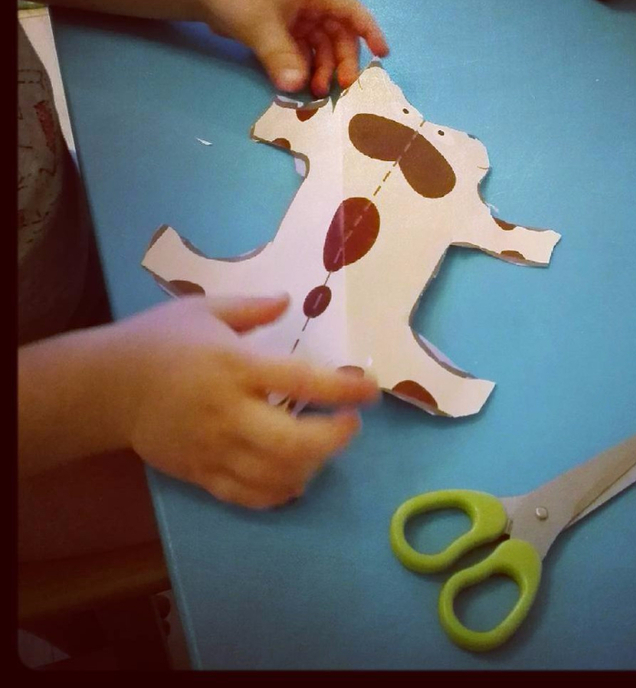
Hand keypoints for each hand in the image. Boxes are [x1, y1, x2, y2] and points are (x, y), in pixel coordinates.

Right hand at [98, 295, 379, 507]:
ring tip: (324, 448)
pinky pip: (248, 496)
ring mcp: (215, 449)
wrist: (104, 387)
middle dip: (336, 438)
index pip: (302, 381)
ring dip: (314, 466)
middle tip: (350, 424)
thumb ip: (251, 307)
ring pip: (278, 475)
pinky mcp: (201, 474)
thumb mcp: (202, 309)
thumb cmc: (157, 341)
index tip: (371, 389)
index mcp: (235, 366)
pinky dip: (280, 492)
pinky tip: (295, 478)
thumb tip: (290, 301)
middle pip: (297, 442)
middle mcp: (230, 412)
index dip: (344, 388)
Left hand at [197, 0, 388, 95]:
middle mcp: (310, 1)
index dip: (368, 31)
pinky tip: (302, 84)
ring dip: (323, 68)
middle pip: (338, 33)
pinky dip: (306, 67)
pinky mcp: (285, 30)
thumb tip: (296, 88)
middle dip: (342, 61)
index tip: (382, 54)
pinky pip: (304, 51)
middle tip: (342, 87)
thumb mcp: (260, 28)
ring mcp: (298, 16)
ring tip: (316, 91)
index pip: (350, 9)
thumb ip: (281, 59)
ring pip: (322, 46)